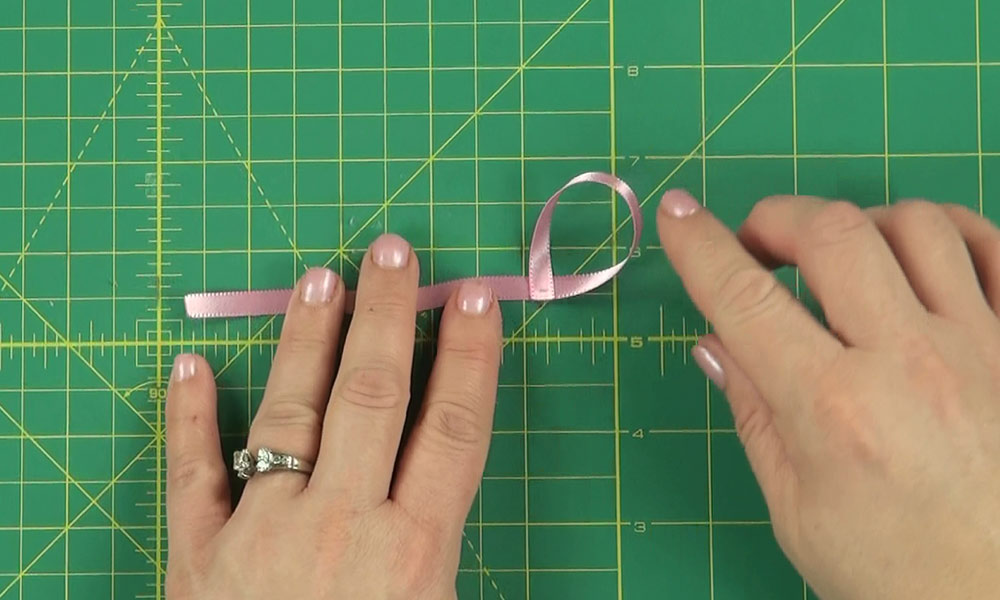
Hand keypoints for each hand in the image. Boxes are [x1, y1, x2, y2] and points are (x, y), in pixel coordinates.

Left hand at [164, 234, 501, 598]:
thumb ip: (437, 546)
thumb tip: (442, 470)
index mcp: (413, 551)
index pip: (452, 430)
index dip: (468, 357)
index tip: (474, 298)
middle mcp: (339, 526)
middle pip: (372, 398)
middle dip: (386, 317)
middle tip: (391, 252)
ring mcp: (262, 534)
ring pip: (290, 414)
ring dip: (306, 340)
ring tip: (320, 281)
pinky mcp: (197, 557)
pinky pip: (192, 473)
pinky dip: (187, 417)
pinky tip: (188, 366)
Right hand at [657, 193, 999, 598]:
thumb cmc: (897, 575)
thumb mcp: (797, 510)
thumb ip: (754, 414)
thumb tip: (716, 343)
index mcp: (835, 412)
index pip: (745, 300)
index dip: (700, 246)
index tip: (678, 216)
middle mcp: (910, 364)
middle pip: (833, 233)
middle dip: (776, 219)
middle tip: (758, 247)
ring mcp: (983, 347)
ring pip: (916, 223)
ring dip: (858, 225)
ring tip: (839, 260)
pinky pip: (993, 244)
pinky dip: (945, 233)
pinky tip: (916, 260)